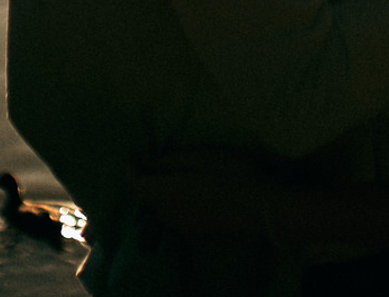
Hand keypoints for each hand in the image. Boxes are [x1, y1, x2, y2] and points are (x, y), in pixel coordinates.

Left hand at [132, 153, 275, 238]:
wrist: (258, 209)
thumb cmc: (230, 176)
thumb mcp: (201, 157)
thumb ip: (172, 160)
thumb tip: (152, 163)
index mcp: (166, 193)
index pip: (135, 185)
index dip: (130, 169)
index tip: (134, 155)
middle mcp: (168, 214)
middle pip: (146, 198)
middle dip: (145, 179)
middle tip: (153, 160)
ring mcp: (182, 227)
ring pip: (160, 208)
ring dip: (160, 192)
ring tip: (173, 173)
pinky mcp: (195, 233)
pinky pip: (174, 216)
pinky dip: (173, 202)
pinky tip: (190, 191)